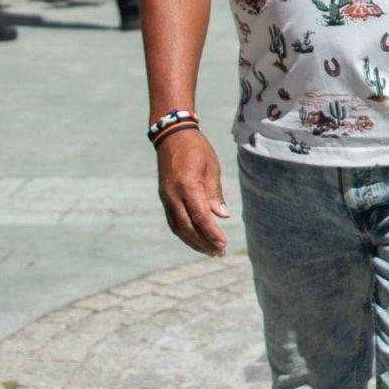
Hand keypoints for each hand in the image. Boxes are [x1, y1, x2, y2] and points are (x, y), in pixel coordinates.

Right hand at [156, 131, 229, 254]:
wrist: (172, 136)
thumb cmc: (196, 149)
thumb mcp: (211, 167)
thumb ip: (215, 193)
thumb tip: (222, 216)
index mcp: (188, 186)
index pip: (201, 217)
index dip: (212, 233)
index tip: (223, 244)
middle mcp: (173, 195)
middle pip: (188, 227)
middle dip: (204, 243)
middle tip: (219, 253)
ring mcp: (166, 198)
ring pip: (178, 227)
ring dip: (193, 242)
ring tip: (209, 251)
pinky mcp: (164, 198)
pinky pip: (173, 221)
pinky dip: (184, 233)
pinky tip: (195, 240)